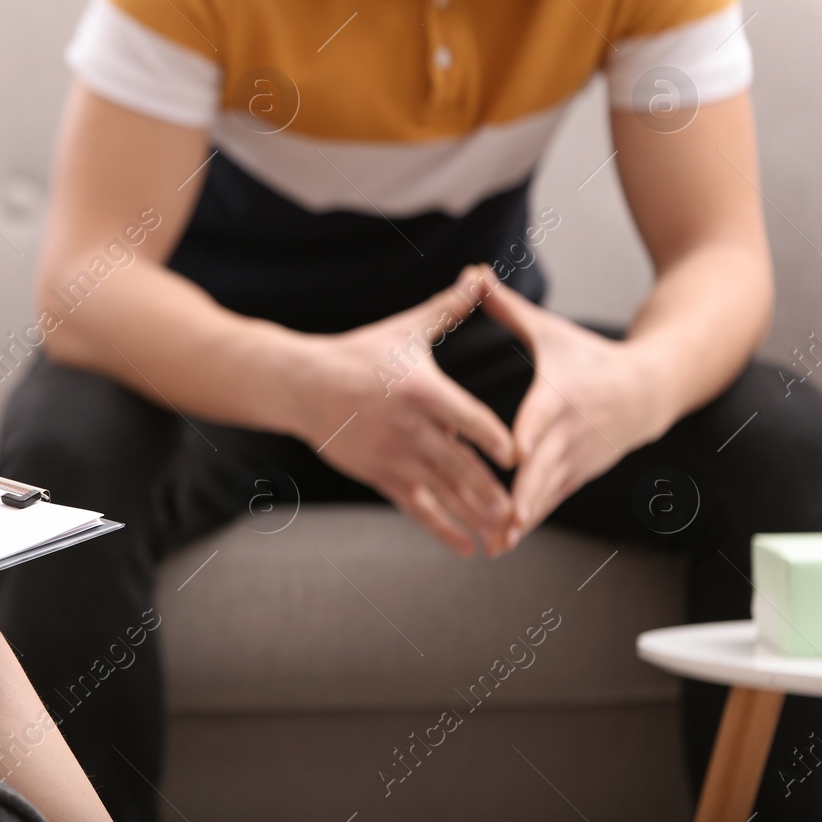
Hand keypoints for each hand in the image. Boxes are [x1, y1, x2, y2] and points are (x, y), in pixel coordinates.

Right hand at [290, 264, 517, 556]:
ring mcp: (392, 455)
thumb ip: (449, 308)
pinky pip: (416, 508)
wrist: (302, 384)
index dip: (490, 437)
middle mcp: (407, 427)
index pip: (463, 416)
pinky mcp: (379, 475)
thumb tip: (481, 274)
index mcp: (419, 390)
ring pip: (440, 491)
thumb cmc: (360, 353)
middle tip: (519, 512)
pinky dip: (442, 529)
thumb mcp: (405, 330)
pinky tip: (468, 547)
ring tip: (504, 534)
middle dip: (487, 491)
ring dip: (472, 514)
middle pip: (455, 463)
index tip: (515, 456)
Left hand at [479, 285, 670, 547]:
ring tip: (495, 543)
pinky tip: (505, 540)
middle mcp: (573, 431)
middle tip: (498, 520)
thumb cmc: (590, 356)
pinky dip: (532, 519)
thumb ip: (507, 308)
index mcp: (562, 395)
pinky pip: (554, 499)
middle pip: (546, 467)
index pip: (543, 419)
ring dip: (524, 518)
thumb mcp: (551, 331)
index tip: (512, 457)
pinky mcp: (581, 473)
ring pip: (549, 492)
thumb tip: (472, 274)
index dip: (528, 438)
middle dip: (523, 495)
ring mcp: (580, 457)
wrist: (651, 388)